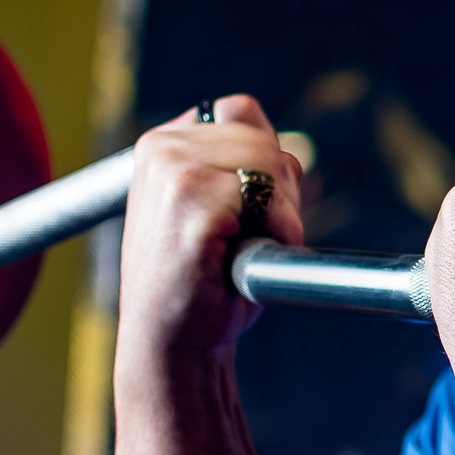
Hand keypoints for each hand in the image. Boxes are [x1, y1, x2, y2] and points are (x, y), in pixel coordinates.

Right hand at [116, 95, 305, 377]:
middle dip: (281, 191)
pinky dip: (277, 230)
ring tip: (247, 248)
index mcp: (163, 143)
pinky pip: (266, 197)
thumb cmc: (202, 282)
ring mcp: (172, 171)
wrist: (172, 343)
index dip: (266, 159)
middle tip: (256, 237)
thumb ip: (243, 165)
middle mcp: (162, 148)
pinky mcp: (190, 201)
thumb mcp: (217, 208)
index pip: (244, 111)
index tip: (250, 207)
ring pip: (270, 163)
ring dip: (282, 212)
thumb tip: (293, 150)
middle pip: (265, 139)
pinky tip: (243, 258)